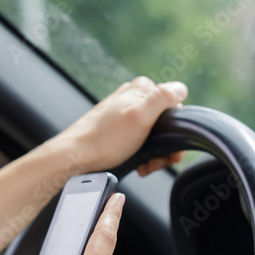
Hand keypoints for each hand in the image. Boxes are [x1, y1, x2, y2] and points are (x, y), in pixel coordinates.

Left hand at [54, 77, 187, 175]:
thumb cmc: (105, 139)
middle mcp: (132, 98)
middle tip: (156, 162)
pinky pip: (139, 141)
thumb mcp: (139, 115)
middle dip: (165, 145)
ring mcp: (124, 115)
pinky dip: (143, 154)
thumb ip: (162, 97)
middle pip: (165, 122)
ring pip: (154, 134)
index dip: (176, 129)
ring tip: (145, 166)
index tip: (169, 149)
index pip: (175, 105)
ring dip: (155, 153)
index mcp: (141, 89)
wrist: (74, 158)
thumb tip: (181, 88)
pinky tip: (138, 165)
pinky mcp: (117, 130)